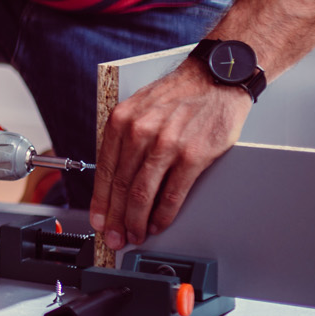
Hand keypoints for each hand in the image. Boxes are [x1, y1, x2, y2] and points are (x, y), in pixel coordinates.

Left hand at [89, 62, 250, 251]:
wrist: (216, 78)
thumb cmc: (178, 95)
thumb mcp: (139, 108)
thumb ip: (125, 138)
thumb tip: (114, 176)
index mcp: (121, 121)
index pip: (103, 170)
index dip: (99, 201)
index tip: (98, 220)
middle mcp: (140, 132)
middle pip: (120, 186)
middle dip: (115, 218)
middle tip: (114, 236)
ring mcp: (166, 144)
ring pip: (142, 194)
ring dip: (136, 221)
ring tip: (135, 235)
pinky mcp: (193, 155)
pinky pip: (172, 194)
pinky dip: (163, 215)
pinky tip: (159, 224)